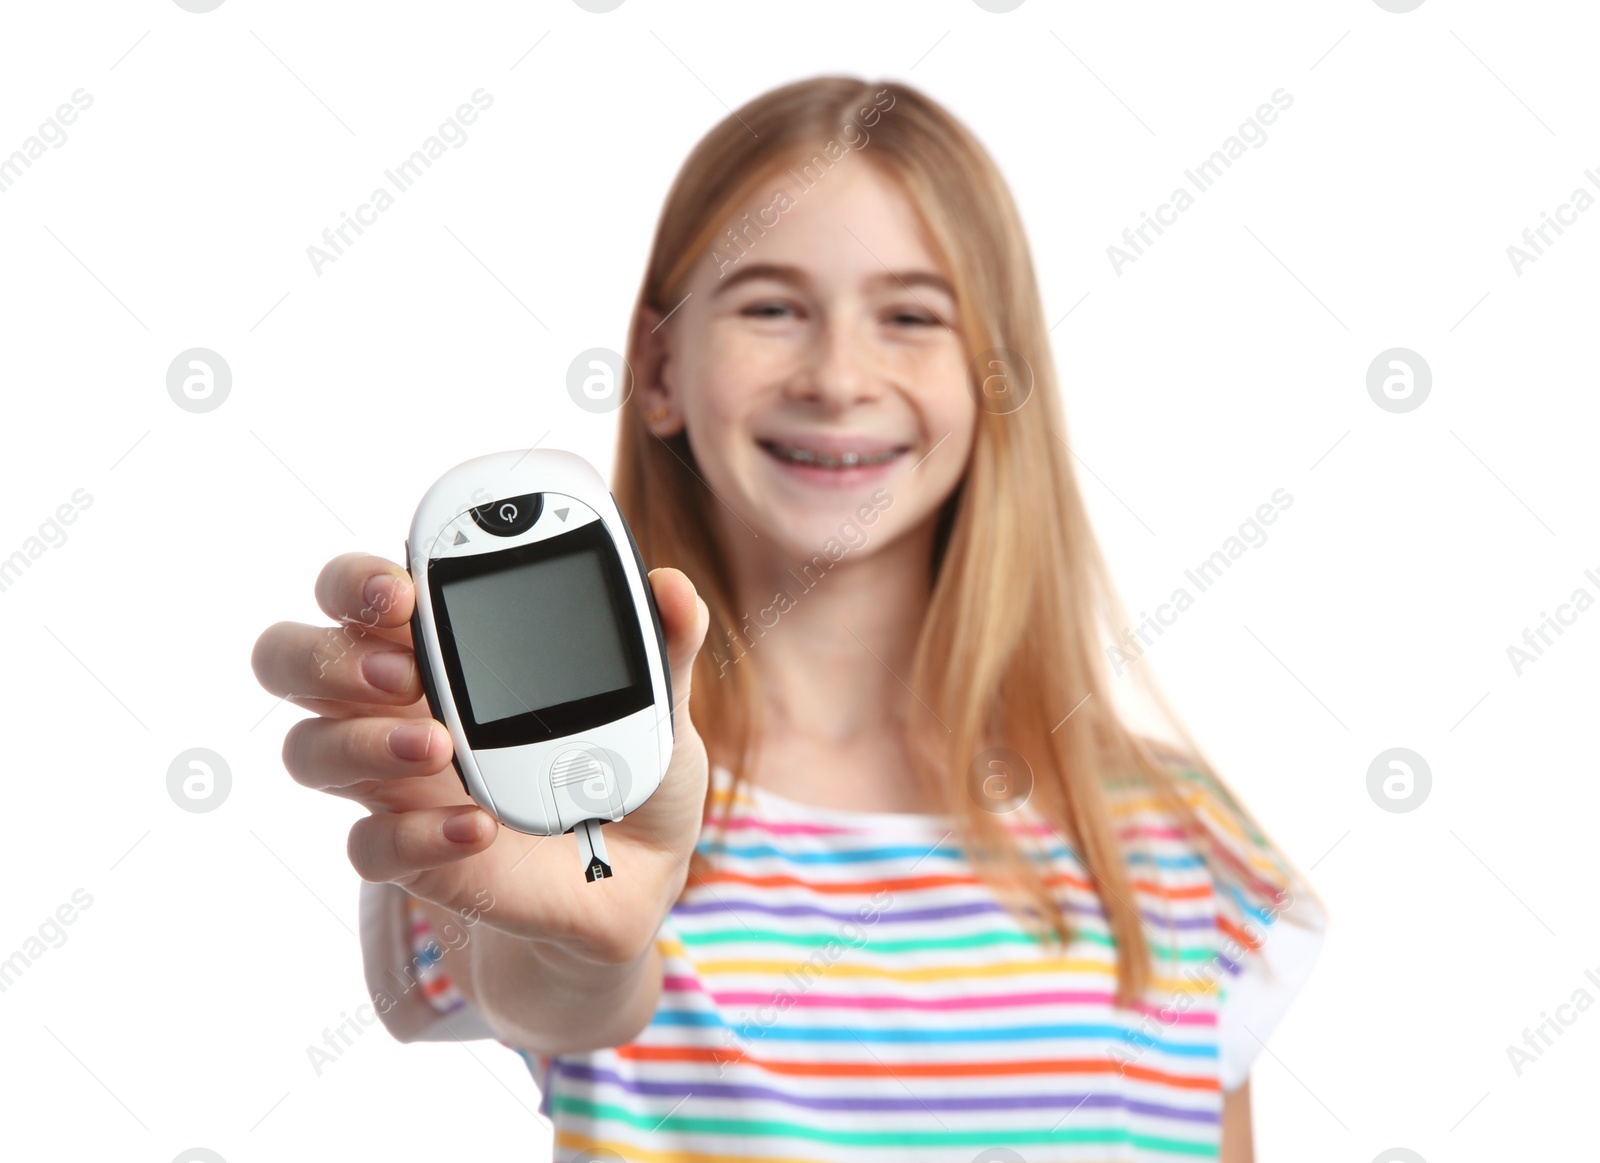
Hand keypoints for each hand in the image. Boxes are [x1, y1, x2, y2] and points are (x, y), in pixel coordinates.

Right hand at [250, 552, 709, 964]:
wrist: (638, 874)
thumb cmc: (624, 763)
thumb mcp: (655, 703)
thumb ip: (661, 643)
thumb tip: (675, 589)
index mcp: (441, 646)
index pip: (357, 593)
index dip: (354, 580)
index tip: (400, 588)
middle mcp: (395, 705)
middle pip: (293, 660)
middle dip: (328, 655)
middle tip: (402, 670)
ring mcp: (394, 783)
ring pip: (308, 750)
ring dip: (361, 742)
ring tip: (440, 747)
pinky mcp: (412, 855)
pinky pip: (369, 846)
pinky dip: (417, 835)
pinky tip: (477, 828)